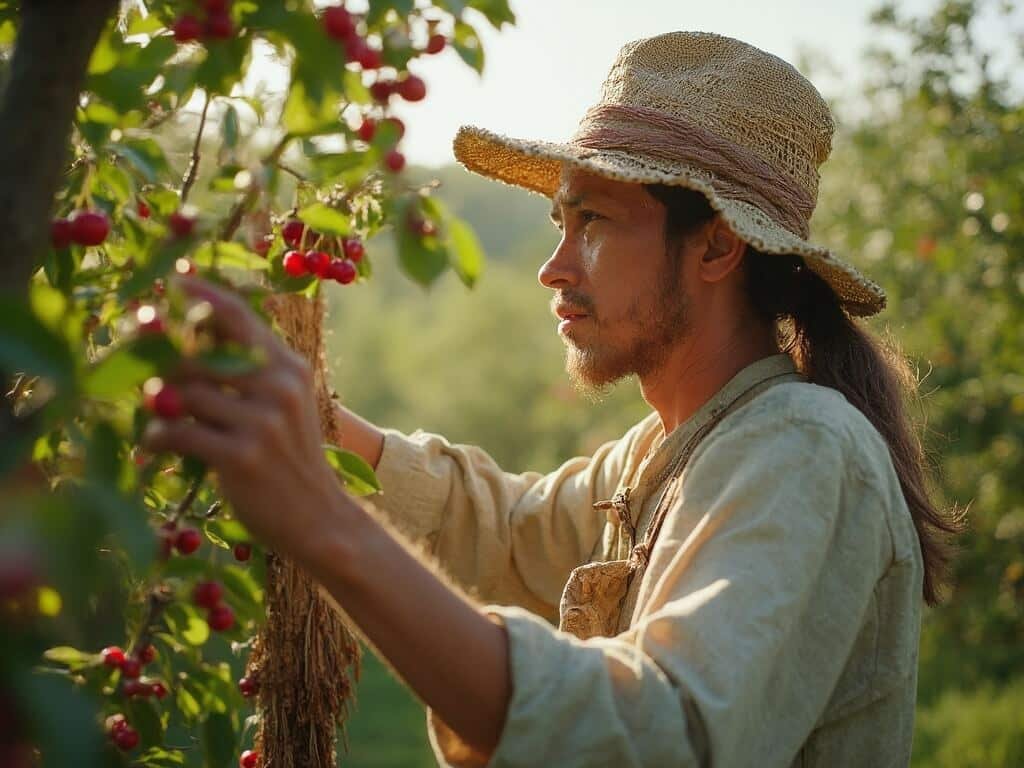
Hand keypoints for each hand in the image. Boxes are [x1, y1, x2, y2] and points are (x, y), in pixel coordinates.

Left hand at [141, 276, 345, 560]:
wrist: (318, 517)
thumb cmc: (290, 458)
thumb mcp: (285, 404)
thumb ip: (252, 369)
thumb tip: (191, 334)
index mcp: (289, 367)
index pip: (239, 316)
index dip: (201, 294)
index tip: (172, 280)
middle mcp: (279, 386)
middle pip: (198, 354)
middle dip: (161, 361)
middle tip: (140, 367)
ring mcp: (262, 421)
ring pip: (183, 393)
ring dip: (158, 405)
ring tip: (155, 417)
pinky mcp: (241, 455)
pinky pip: (178, 433)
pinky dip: (157, 438)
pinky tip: (158, 445)